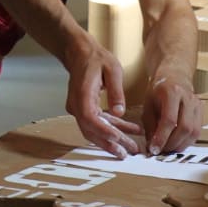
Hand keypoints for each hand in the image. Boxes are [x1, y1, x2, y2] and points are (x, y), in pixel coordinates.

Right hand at [63, 38, 141, 158]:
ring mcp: (78, 108)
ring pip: (93, 130)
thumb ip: (116, 91)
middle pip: (90, 130)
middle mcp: (77, 104)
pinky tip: (129, 131)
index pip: (89, 118)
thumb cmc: (96, 58)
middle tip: (127, 152)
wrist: (80, 53)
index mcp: (82, 93)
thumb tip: (120, 112)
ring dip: (111, 140)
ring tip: (131, 147)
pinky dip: (112, 129)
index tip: (117, 138)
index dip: (103, 130)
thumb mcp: (112, 69)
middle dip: (109, 143)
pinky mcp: (84, 109)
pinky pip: (97, 124)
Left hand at [141, 76, 201, 154]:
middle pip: (184, 127)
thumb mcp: (148, 104)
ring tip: (168, 148)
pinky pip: (197, 131)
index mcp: (172, 92)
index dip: (161, 137)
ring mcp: (197, 104)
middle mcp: (188, 98)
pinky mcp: (202, 111)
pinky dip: (187, 141)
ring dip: (180, 144)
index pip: (169, 120)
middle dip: (172, 143)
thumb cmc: (159, 90)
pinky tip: (177, 143)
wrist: (175, 75)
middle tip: (161, 151)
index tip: (154, 149)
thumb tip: (152, 146)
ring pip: (194, 131)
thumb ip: (150, 125)